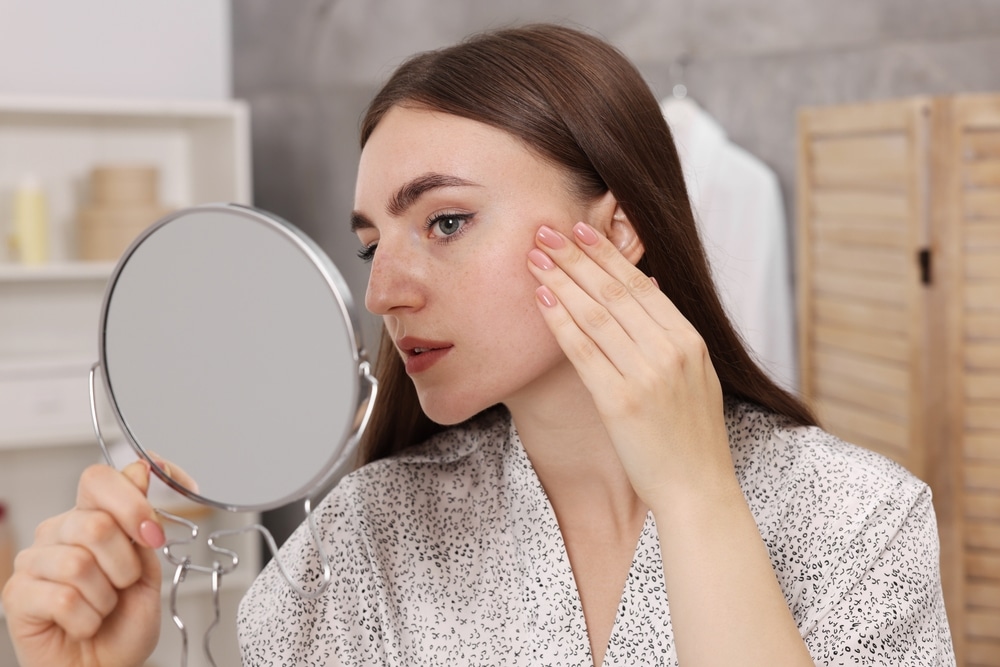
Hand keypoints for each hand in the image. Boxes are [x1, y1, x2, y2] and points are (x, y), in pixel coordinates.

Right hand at [1, 460, 166, 666]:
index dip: (130, 502)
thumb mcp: (148, 568)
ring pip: (78, 563)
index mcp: (91, 516)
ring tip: (101, 609)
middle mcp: (57, 532)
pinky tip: (82, 624)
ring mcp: (33, 562)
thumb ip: (142, 521)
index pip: (98, 479)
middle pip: (96, 524)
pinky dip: (87, 619)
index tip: (152, 534)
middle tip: (123, 587)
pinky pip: (61, 598)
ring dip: (105, 597)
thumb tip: (140, 468)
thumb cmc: (124, 621)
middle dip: (125, 565)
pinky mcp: (17, 595)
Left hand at [526, 221, 735, 507]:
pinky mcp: (620, 401)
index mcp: (689, 340)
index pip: (641, 285)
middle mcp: (671, 350)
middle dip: (576, 256)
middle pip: (615, 291)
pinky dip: (560, 320)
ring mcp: (647, 374)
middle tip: (547, 229)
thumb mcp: (696, 376)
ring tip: (535, 255)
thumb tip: (649, 287)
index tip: (581, 227)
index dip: (607, 254)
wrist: (699, 490)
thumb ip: (672, 334)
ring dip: (562, 279)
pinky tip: (541, 298)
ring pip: (596, 314)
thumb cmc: (692, 437)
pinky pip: (583, 351)